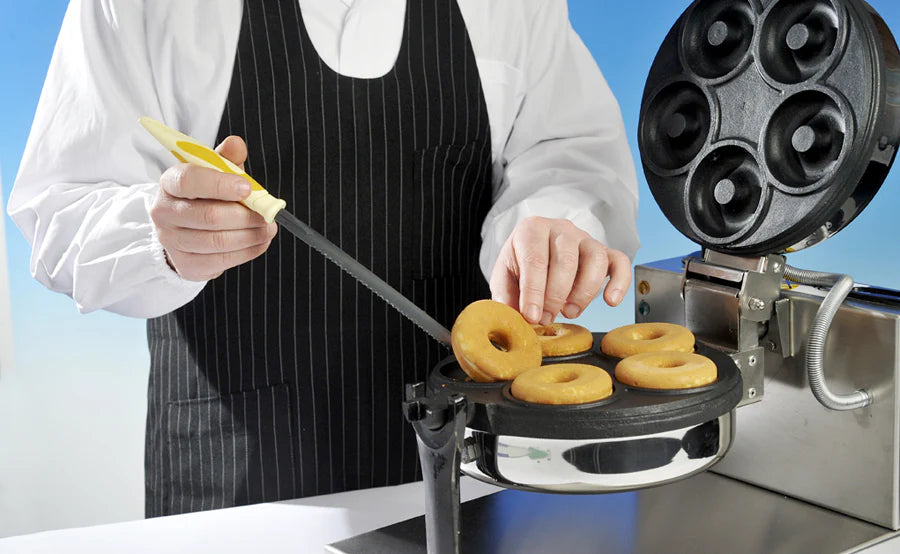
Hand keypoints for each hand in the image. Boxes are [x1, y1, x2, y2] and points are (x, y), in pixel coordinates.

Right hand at [150, 136, 277, 280]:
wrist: (184, 229)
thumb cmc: (203, 195)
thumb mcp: (212, 172)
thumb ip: (225, 158)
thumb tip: (237, 144)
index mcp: (170, 183)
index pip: (189, 181)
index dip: (220, 184)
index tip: (247, 187)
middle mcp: (164, 213)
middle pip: (209, 216)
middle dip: (246, 215)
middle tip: (267, 213)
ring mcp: (172, 241)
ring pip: (218, 241)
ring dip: (251, 235)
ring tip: (268, 228)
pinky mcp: (186, 265)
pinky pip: (222, 261)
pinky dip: (248, 251)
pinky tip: (259, 242)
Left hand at [489, 216, 631, 324]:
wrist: (535, 254)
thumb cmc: (519, 267)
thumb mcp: (504, 278)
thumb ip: (505, 296)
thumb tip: (515, 317)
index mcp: (531, 229)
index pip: (535, 260)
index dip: (534, 292)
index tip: (532, 316)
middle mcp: (560, 228)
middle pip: (566, 260)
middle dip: (555, 296)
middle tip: (546, 317)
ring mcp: (585, 238)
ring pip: (595, 259)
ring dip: (584, 292)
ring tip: (569, 311)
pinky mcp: (604, 251)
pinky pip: (619, 262)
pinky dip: (620, 282)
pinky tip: (611, 301)